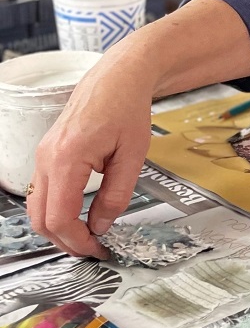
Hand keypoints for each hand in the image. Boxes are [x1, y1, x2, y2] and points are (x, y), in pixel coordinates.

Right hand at [27, 53, 153, 258]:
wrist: (118, 78)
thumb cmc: (128, 109)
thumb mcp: (133, 155)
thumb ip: (116, 195)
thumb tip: (101, 226)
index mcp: (67, 159)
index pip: (59, 217)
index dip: (78, 241)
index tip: (99, 250)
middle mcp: (46, 158)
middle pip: (41, 218)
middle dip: (64, 240)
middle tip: (93, 249)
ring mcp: (42, 155)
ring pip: (38, 206)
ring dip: (58, 227)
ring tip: (88, 235)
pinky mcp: (47, 153)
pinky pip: (43, 191)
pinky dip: (56, 209)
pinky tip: (79, 214)